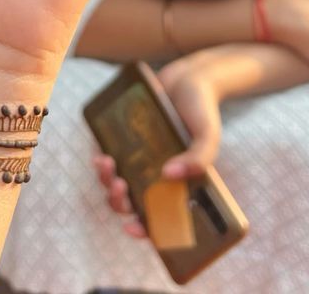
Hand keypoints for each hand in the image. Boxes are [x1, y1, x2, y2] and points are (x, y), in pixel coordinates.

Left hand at [94, 50, 222, 237]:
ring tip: (108, 165)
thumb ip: (199, 157)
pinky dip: (101, 161)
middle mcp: (155, 176)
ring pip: (116, 183)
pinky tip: (101, 155)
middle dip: (119, 202)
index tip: (132, 228)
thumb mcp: (208, 135)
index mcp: (176, 184)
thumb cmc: (202, 111)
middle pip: (131, 203)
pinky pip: (108, 157)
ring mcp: (139, 159)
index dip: (144, 230)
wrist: (189, 78)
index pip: (159, 218)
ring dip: (107, 181)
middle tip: (120, 186)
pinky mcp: (127, 140)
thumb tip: (169, 174)